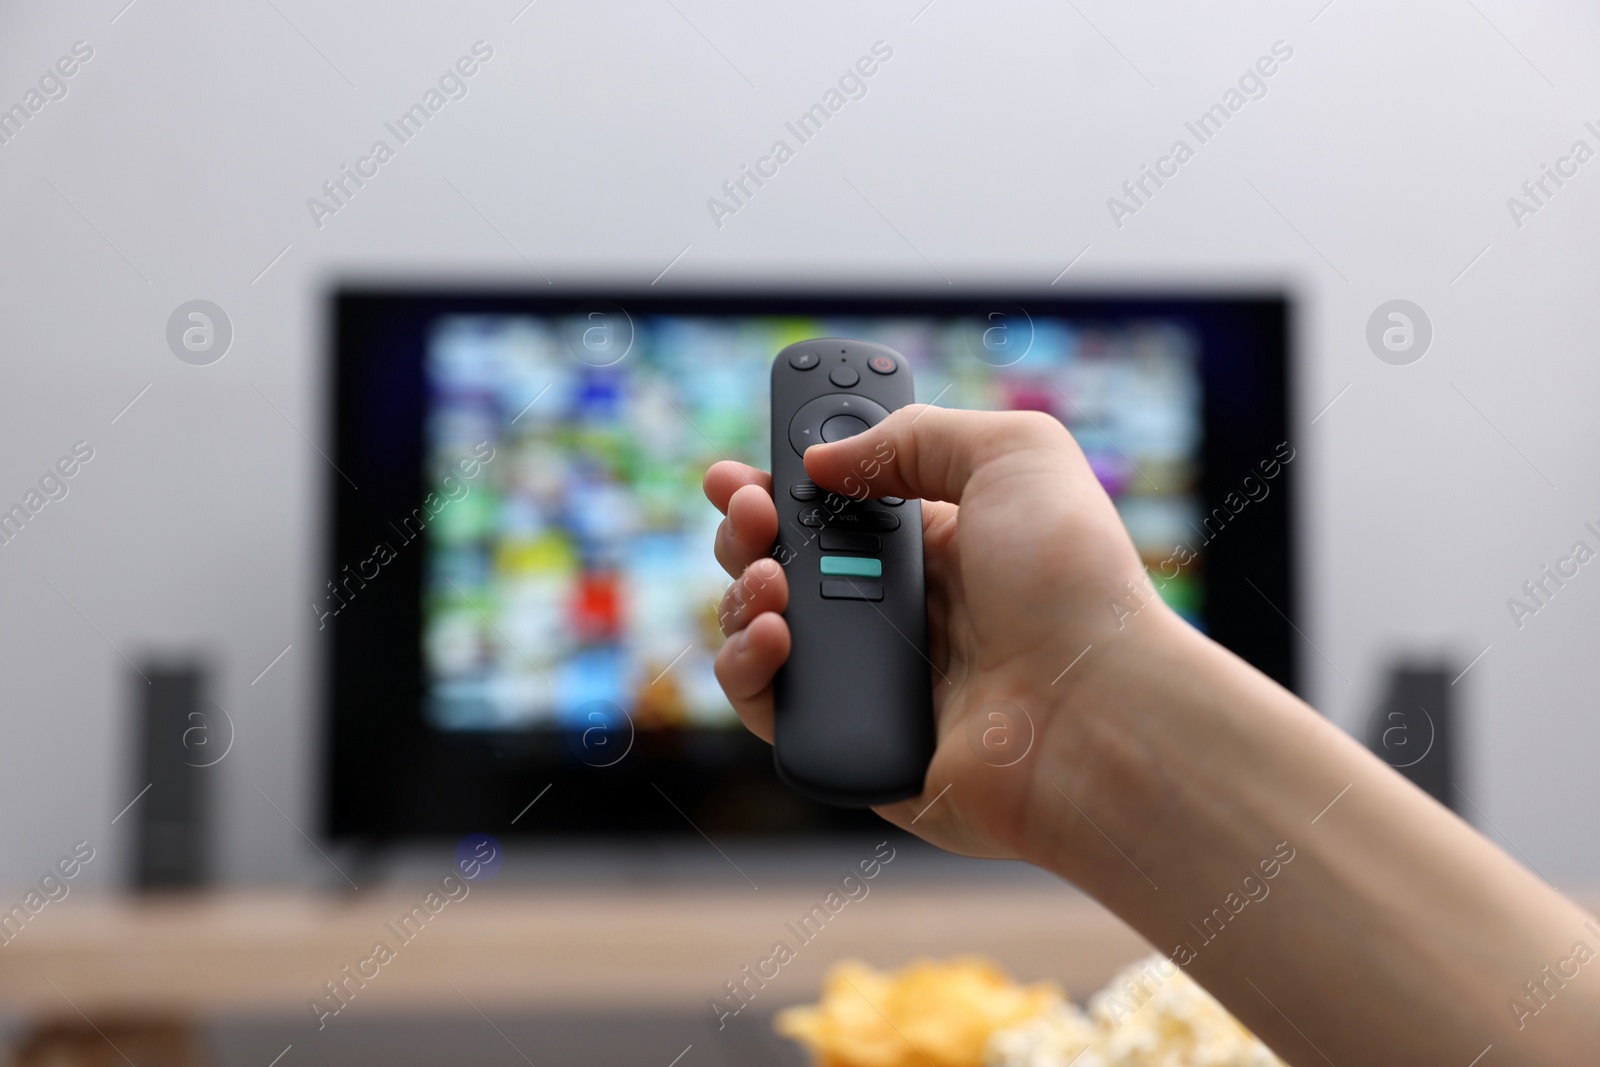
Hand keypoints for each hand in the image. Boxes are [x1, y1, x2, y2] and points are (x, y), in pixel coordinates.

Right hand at [703, 405, 1169, 863]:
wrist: (1096, 712)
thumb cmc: (1074, 582)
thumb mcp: (1015, 455)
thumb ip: (915, 435)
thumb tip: (822, 458)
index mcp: (941, 543)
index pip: (841, 502)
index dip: (786, 477)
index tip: (744, 463)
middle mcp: (905, 610)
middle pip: (787, 559)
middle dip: (749, 525)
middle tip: (749, 509)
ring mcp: (876, 679)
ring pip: (763, 627)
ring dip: (741, 589)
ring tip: (768, 578)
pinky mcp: (854, 743)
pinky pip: (769, 706)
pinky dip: (745, 666)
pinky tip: (774, 635)